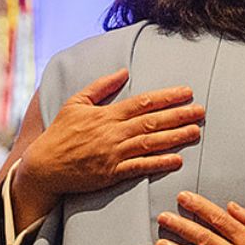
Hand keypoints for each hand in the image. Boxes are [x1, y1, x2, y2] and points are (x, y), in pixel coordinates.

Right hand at [15, 71, 203, 217]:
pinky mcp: (111, 174)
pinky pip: (139, 167)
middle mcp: (113, 133)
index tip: (187, 92)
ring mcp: (113, 154)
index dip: (167, 97)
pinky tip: (177, 160)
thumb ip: (101, 86)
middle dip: (178, 115)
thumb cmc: (59, 133)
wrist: (43, 167)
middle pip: (152, 122)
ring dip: (175, 137)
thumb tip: (124, 71)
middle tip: (201, 111)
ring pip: (150, 143)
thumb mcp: (76, 102)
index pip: (143, 102)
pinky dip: (158, 163)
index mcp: (107, 115)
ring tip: (196, 132)